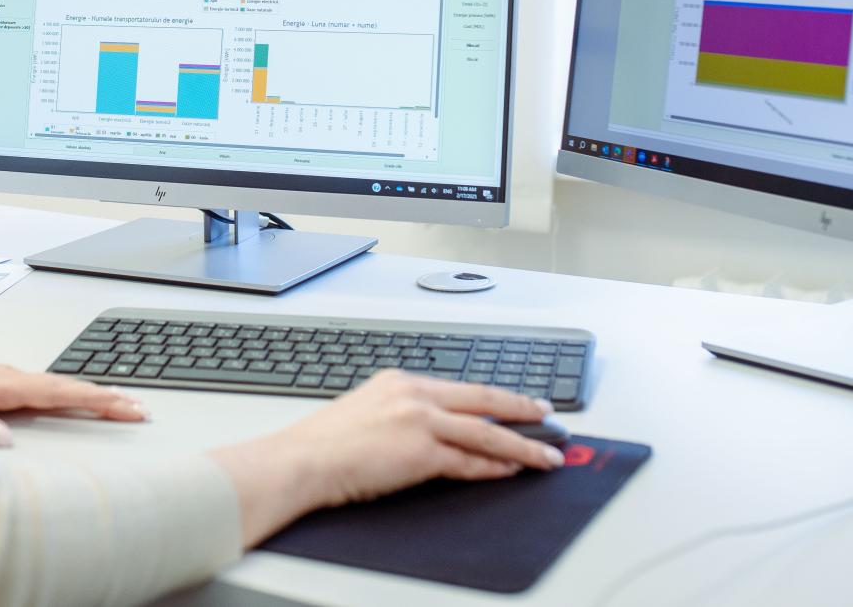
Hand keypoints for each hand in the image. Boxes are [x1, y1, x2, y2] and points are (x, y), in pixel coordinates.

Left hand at [0, 357, 147, 446]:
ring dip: (89, 393)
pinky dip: (67, 392)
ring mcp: (3, 377)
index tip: (129, 407)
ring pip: (57, 384)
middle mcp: (7, 378)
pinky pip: (42, 386)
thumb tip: (4, 441)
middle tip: (140, 408)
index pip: (61, 393)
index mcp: (1, 385)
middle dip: (107, 396)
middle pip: (68, 386)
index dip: (98, 400)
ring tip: (118, 402)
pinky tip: (72, 398)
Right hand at [209, 370, 563, 546]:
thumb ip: (400, 414)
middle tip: (549, 415)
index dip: (493, 397)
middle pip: (482, 400)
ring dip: (522, 444)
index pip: (459, 388)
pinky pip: (469, 462)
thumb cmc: (324, 444)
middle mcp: (414, 393)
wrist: (304, 460)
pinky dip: (495, 467)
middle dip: (521, 408)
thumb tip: (427, 431)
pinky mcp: (421, 451)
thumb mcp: (366, 411)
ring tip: (546, 455)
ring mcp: (420, 420)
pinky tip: (513, 470)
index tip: (514, 401)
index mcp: (400, 381)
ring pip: (485, 431)